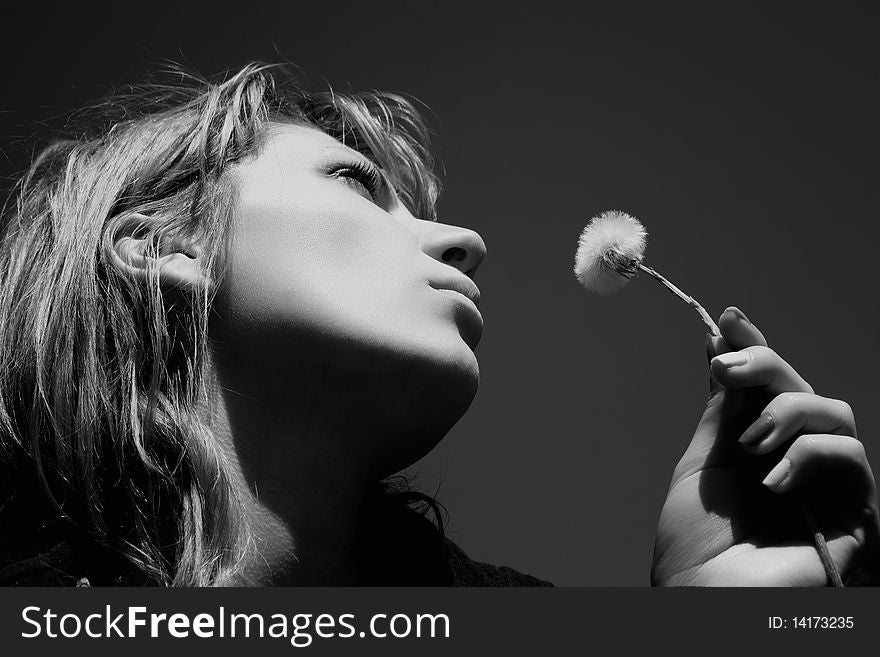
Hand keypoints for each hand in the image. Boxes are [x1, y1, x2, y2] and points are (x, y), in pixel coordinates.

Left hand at [652, 307, 879, 585]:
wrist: (703, 604)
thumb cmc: (695, 548)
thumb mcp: (701, 465)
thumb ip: (722, 412)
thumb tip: (720, 349)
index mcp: (760, 450)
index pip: (768, 388)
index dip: (754, 349)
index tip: (730, 317)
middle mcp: (797, 463)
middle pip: (803, 388)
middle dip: (764, 365)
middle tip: (727, 367)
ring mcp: (828, 488)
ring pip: (835, 412)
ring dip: (787, 412)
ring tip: (751, 444)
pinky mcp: (857, 515)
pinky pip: (850, 457)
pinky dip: (809, 453)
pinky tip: (772, 477)